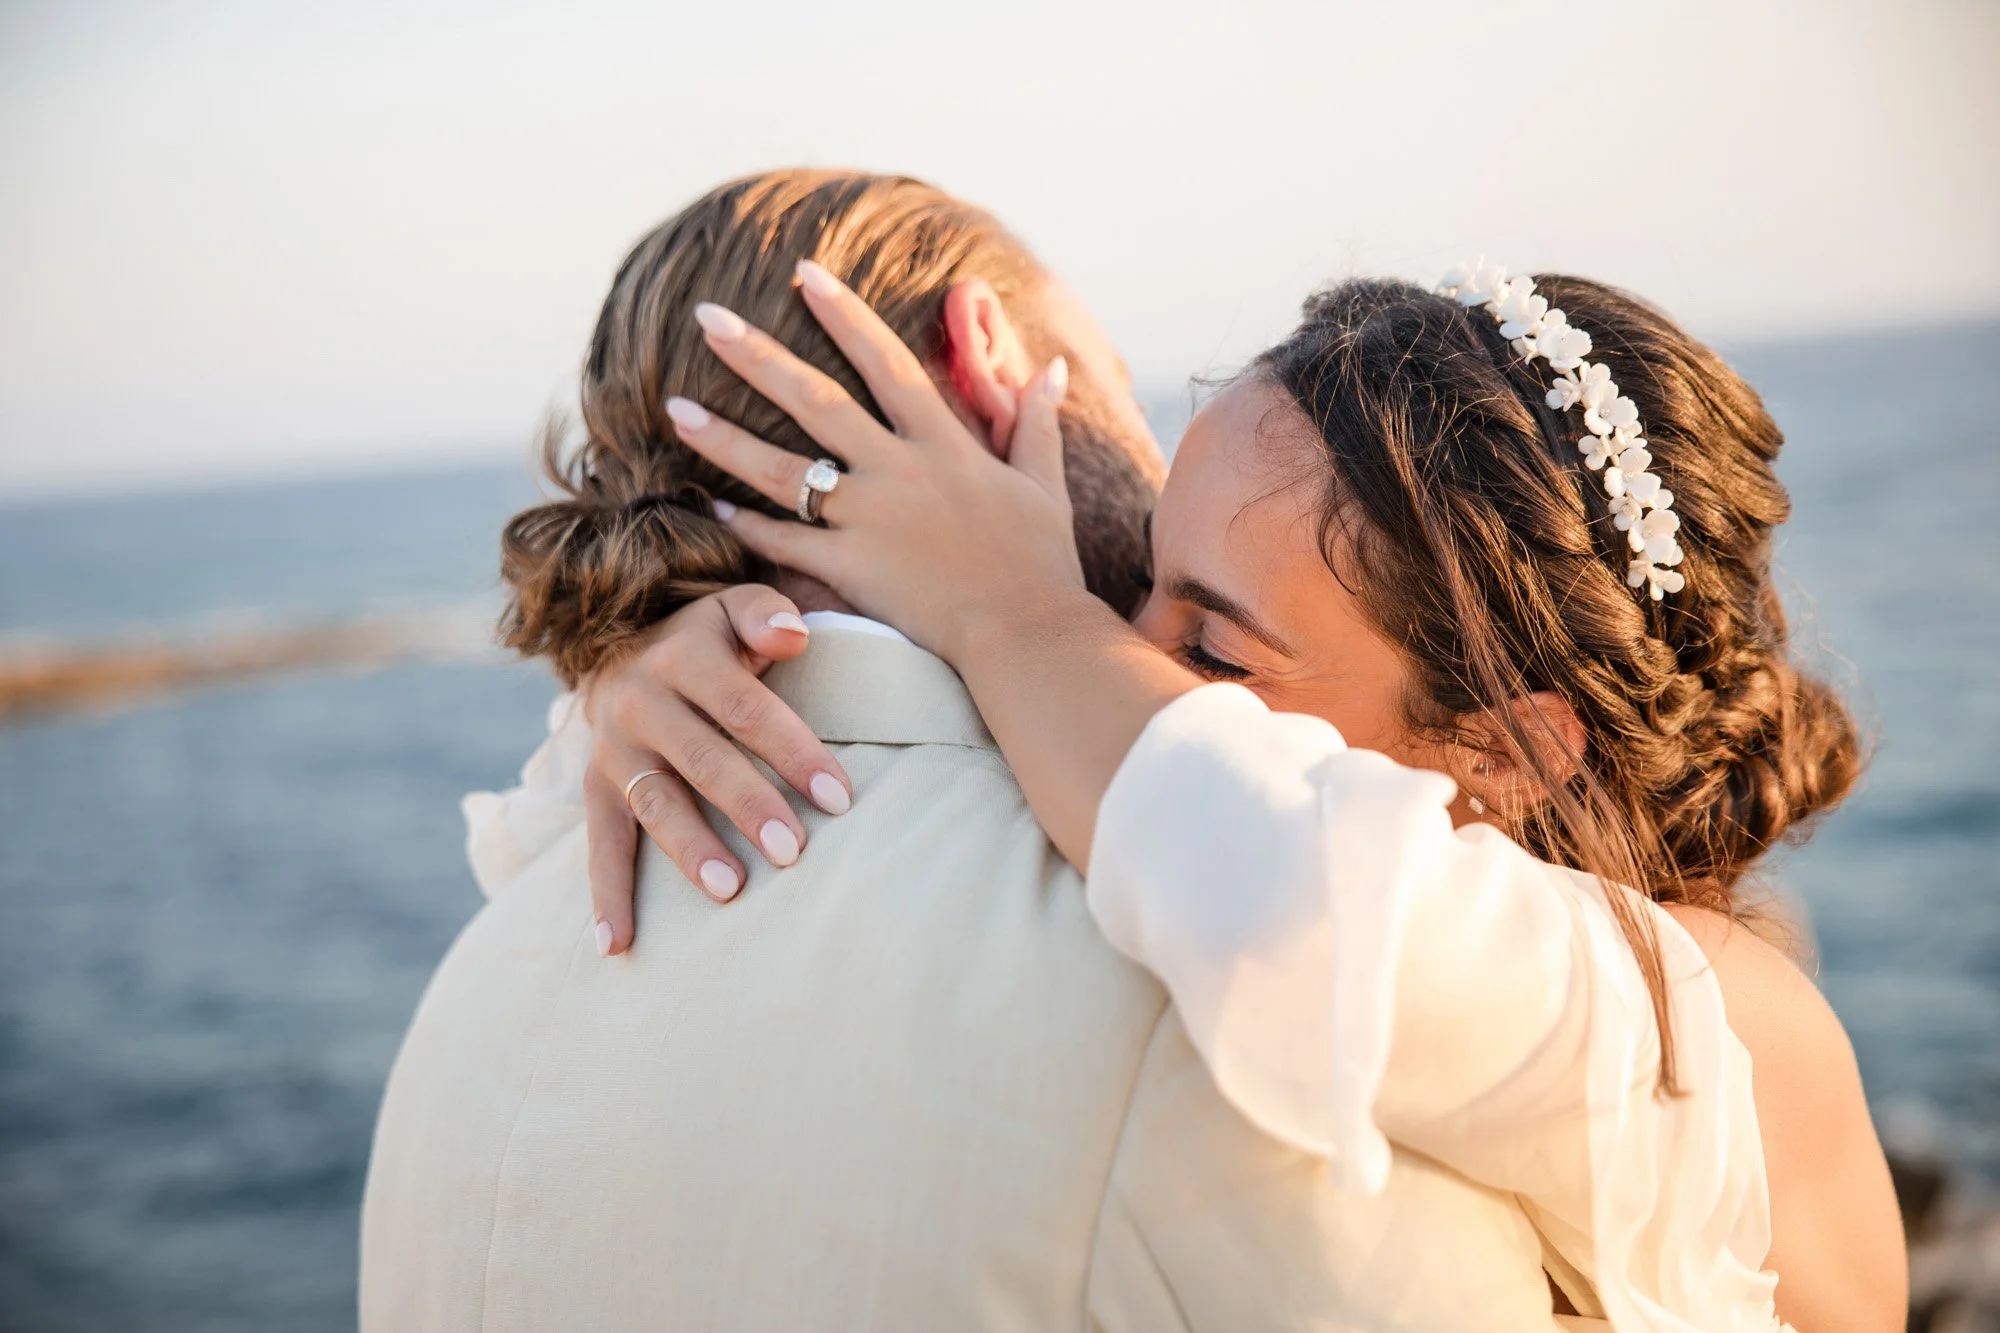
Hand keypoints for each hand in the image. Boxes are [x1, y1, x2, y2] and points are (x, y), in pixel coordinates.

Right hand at [581, 584, 849, 953]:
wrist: (621, 652)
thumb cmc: (709, 641)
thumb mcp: (733, 609)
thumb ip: (765, 614)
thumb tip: (796, 636)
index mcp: (683, 656)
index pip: (745, 708)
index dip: (793, 752)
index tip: (839, 799)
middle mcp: (639, 700)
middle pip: (701, 758)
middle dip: (748, 805)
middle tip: (793, 850)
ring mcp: (612, 750)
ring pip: (653, 802)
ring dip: (689, 849)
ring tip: (730, 890)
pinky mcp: (594, 789)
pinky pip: (598, 844)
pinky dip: (605, 896)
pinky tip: (615, 945)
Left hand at [666, 260, 1081, 663]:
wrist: (1028, 632)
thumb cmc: (1041, 563)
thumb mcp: (1045, 483)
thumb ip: (1037, 422)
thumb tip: (1051, 366)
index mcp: (944, 443)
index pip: (887, 362)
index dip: (845, 314)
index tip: (804, 273)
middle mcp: (899, 470)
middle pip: (817, 400)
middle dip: (759, 354)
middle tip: (708, 316)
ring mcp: (871, 519)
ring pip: (785, 470)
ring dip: (726, 438)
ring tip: (675, 409)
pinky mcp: (854, 569)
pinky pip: (788, 543)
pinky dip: (749, 527)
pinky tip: (712, 507)